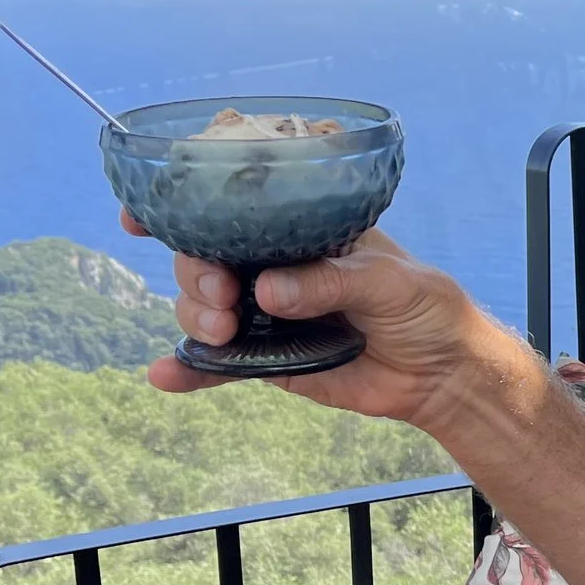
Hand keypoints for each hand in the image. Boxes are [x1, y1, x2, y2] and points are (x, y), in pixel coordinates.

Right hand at [120, 210, 489, 429]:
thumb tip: (268, 292)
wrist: (442, 373)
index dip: (182, 208)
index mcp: (300, 231)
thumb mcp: (389, 281)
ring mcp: (264, 313)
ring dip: (194, 315)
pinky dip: (188, 371)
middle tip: (222, 296)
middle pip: (203, 257)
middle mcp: (274, 266)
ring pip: (202, 306)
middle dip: (195, 272)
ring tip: (221, 331)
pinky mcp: (266, 359)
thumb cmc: (425, 307)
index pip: (235, 210)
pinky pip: (218, 365)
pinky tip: (163, 376)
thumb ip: (330, 281)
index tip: (141, 216)